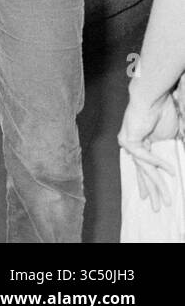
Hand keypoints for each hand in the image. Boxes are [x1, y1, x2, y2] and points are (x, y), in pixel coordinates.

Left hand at [118, 90, 180, 211]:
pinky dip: (158, 163)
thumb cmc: (163, 112)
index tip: (151, 198)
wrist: (153, 97)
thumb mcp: (171, 136)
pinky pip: (145, 156)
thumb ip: (171, 150)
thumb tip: (176, 166)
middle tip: (157, 208)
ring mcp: (129, 144)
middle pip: (143, 173)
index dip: (150, 184)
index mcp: (142, 144)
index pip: (145, 169)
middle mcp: (133, 146)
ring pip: (144, 170)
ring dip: (157, 185)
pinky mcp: (128, 140)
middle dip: (153, 191)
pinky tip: (171, 171)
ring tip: (165, 201)